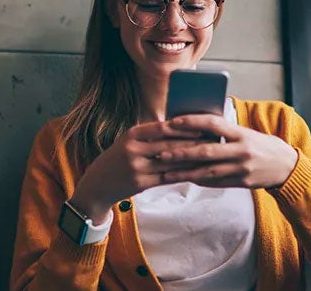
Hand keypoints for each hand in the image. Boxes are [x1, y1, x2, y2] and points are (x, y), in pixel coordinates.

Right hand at [70, 121, 204, 222]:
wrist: (97, 185)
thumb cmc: (118, 160)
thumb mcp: (128, 142)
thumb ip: (150, 135)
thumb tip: (180, 126)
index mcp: (132, 134)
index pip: (163, 127)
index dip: (184, 127)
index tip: (203, 126)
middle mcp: (133, 149)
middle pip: (170, 145)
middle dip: (193, 143)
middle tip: (213, 141)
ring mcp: (137, 167)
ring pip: (171, 162)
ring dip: (192, 159)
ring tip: (209, 156)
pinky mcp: (141, 183)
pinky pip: (167, 177)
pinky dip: (183, 174)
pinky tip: (196, 172)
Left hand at [158, 114, 298, 188]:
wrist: (287, 166)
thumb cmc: (263, 145)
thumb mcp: (248, 133)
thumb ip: (226, 130)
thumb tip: (198, 125)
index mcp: (242, 133)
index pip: (213, 124)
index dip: (192, 122)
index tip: (174, 122)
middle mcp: (242, 151)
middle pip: (207, 151)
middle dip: (182, 153)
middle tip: (163, 153)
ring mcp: (242, 169)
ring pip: (208, 171)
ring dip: (186, 172)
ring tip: (168, 172)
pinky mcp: (242, 183)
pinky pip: (216, 182)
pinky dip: (200, 180)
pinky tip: (186, 178)